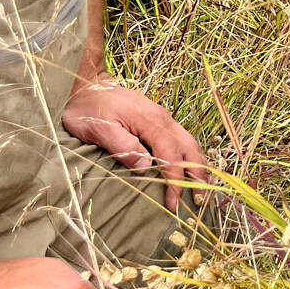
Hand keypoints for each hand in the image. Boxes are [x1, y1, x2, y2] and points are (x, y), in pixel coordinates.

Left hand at [62, 78, 207, 213]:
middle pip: (189, 148)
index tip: (173, 204)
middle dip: (197, 175)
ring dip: (197, 166)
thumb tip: (145, 166)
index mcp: (150, 122)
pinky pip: (182, 139)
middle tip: (199, 201)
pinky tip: (188, 168)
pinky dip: (190, 156)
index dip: (174, 181)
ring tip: (200, 188)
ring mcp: (163, 118)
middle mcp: (163, 119)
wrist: (88, 84)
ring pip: (189, 142)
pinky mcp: (159, 120)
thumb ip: (123, 146)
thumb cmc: (90, 109)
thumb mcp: (100, 129)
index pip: (170, 155)